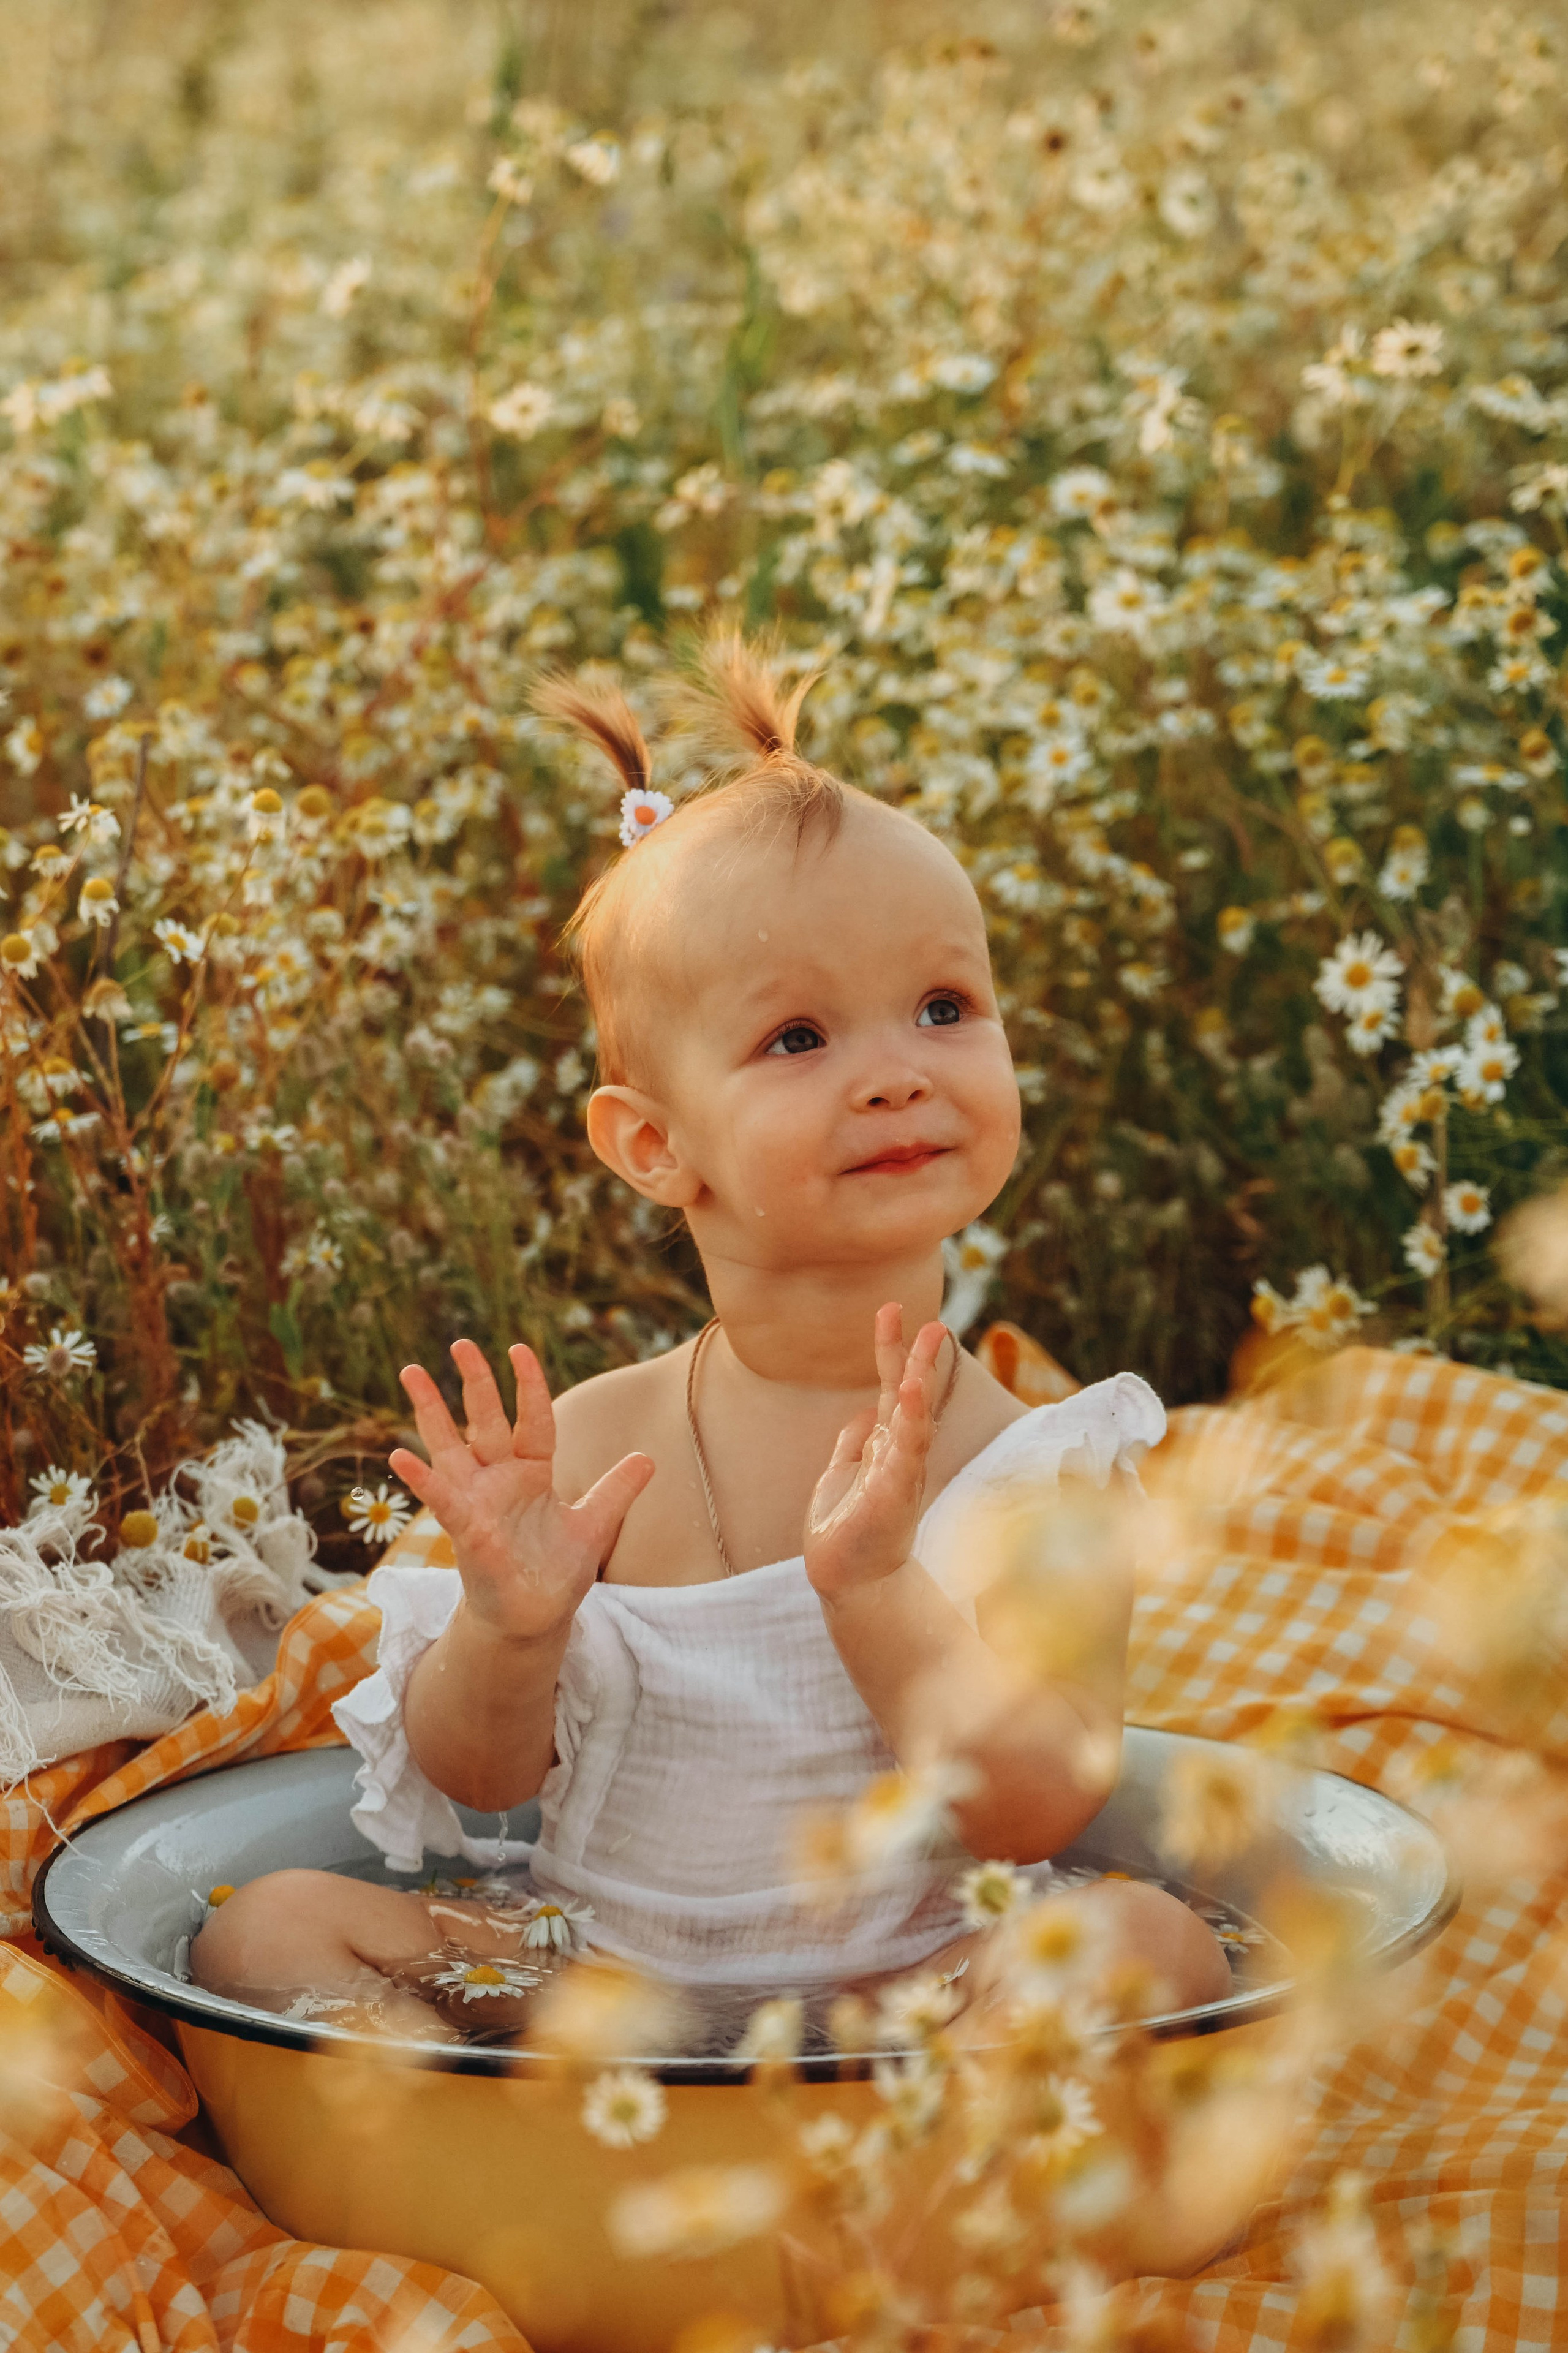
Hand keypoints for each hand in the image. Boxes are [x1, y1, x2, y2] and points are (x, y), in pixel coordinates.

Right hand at [388, 1339, 652, 1643]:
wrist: (535, 1619)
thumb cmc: (555, 1572)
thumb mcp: (594, 1526)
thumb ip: (615, 1491)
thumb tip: (648, 1458)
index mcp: (531, 1472)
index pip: (532, 1419)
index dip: (528, 1386)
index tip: (519, 1349)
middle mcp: (499, 1479)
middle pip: (485, 1420)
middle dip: (474, 1382)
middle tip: (460, 1342)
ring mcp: (477, 1501)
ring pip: (450, 1446)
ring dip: (431, 1411)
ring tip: (412, 1372)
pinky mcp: (465, 1530)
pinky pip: (440, 1498)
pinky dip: (421, 1477)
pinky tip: (399, 1456)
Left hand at [804, 1307, 949, 1598]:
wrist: (849, 1583)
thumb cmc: (847, 1534)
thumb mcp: (841, 1475)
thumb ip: (853, 1442)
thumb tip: (865, 1409)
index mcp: (885, 1447)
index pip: (892, 1389)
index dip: (892, 1350)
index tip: (893, 1310)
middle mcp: (899, 1455)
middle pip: (911, 1395)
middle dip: (919, 1356)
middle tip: (931, 1319)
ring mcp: (900, 1472)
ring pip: (915, 1415)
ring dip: (920, 1376)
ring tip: (927, 1338)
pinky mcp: (893, 1492)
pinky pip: (905, 1449)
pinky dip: (908, 1418)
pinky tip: (907, 1389)